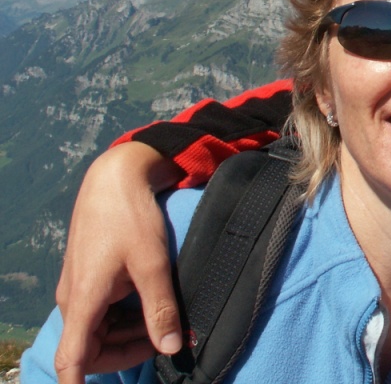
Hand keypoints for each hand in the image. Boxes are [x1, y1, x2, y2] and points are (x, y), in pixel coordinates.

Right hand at [54, 141, 185, 382]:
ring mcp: (80, 289)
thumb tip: (171, 347)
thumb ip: (161, 308)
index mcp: (83, 301)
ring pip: (100, 332)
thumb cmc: (130, 217)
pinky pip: (103, 313)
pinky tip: (153, 304)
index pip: (72, 360)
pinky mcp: (90, 279)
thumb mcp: (152, 264)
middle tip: (168, 339)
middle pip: (92, 350)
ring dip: (131, 334)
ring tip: (167, 320)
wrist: (115, 179)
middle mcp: (74, 300)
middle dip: (129, 352)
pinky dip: (127, 317)